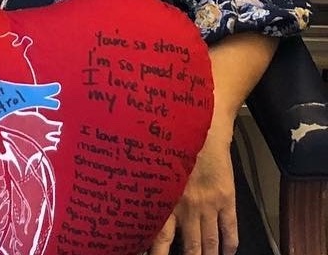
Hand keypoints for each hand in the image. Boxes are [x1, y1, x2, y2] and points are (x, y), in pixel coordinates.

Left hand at [148, 126, 237, 254]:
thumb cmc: (174, 143)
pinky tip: (227, 252)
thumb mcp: (155, 166)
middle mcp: (188, 207)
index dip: (157, 251)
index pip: (160, 236)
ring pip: (209, 240)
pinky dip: (230, 243)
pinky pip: (230, 227)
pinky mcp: (227, 199)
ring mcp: (209, 204)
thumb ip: (152, 188)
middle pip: (189, 245)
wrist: (204, 128)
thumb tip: (139, 206)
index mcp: (166, 199)